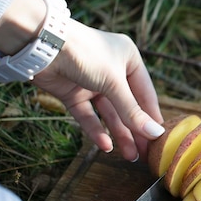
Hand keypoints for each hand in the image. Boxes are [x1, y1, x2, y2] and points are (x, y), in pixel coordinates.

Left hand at [33, 19, 164, 160]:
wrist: (41, 45)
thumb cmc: (85, 54)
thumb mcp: (114, 83)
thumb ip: (132, 111)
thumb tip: (154, 134)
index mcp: (129, 60)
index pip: (146, 93)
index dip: (151, 116)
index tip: (159, 139)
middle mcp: (112, 71)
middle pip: (127, 106)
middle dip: (135, 129)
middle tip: (145, 153)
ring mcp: (92, 83)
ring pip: (109, 114)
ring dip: (119, 134)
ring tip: (130, 156)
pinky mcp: (73, 93)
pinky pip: (89, 115)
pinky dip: (96, 130)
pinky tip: (106, 146)